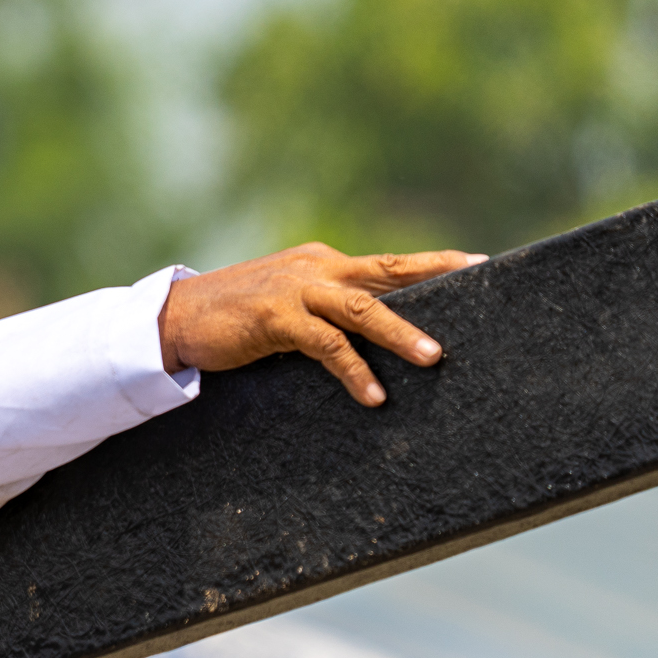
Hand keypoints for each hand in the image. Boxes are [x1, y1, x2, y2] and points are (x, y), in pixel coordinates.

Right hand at [159, 243, 485, 405]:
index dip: (434, 264)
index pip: (387, 264)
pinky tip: (373, 395)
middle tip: (484, 287)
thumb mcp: (286, 305)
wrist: (174, 318)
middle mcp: (315, 266)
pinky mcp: (276, 317)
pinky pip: (327, 344)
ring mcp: (296, 289)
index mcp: (322, 261)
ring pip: (363, 307)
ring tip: (434, 358)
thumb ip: (325, 311)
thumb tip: (371, 337)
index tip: (480, 265)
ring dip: (401, 333)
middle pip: (388, 272)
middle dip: (437, 277)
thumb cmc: (231, 318)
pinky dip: (353, 370)